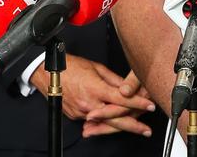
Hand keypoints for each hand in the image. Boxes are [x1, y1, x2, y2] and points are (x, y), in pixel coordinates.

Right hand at [30, 56, 155, 137]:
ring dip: (121, 127)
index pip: (122, 99)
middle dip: (133, 126)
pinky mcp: (76, 116)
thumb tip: (127, 86)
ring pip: (105, 123)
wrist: (46, 74)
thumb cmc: (70, 67)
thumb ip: (113, 79)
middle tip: (146, 130)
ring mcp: (81, 112)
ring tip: (136, 130)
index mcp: (96, 89)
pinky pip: (94, 122)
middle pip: (115, 119)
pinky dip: (105, 124)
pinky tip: (115, 127)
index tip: (149, 105)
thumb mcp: (96, 68)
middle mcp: (89, 103)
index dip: (137, 103)